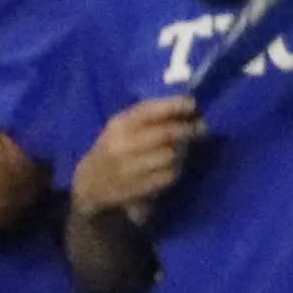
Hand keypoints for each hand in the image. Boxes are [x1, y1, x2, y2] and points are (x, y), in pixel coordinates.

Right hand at [72, 91, 203, 221]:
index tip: (194, 104)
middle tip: (202, 126)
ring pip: (170, 155)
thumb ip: (149, 115)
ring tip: (184, 147)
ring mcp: (128, 169)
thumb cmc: (114, 147)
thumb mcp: (122, 126)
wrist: (90, 183)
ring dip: (183, 150)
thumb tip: (187, 103)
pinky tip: (173, 165)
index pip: (148, 110)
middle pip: (165, 134)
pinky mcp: (137, 189)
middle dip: (188, 128)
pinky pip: (168, 175)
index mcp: (118, 125)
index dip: (174, 105)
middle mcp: (121, 145)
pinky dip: (176, 168)